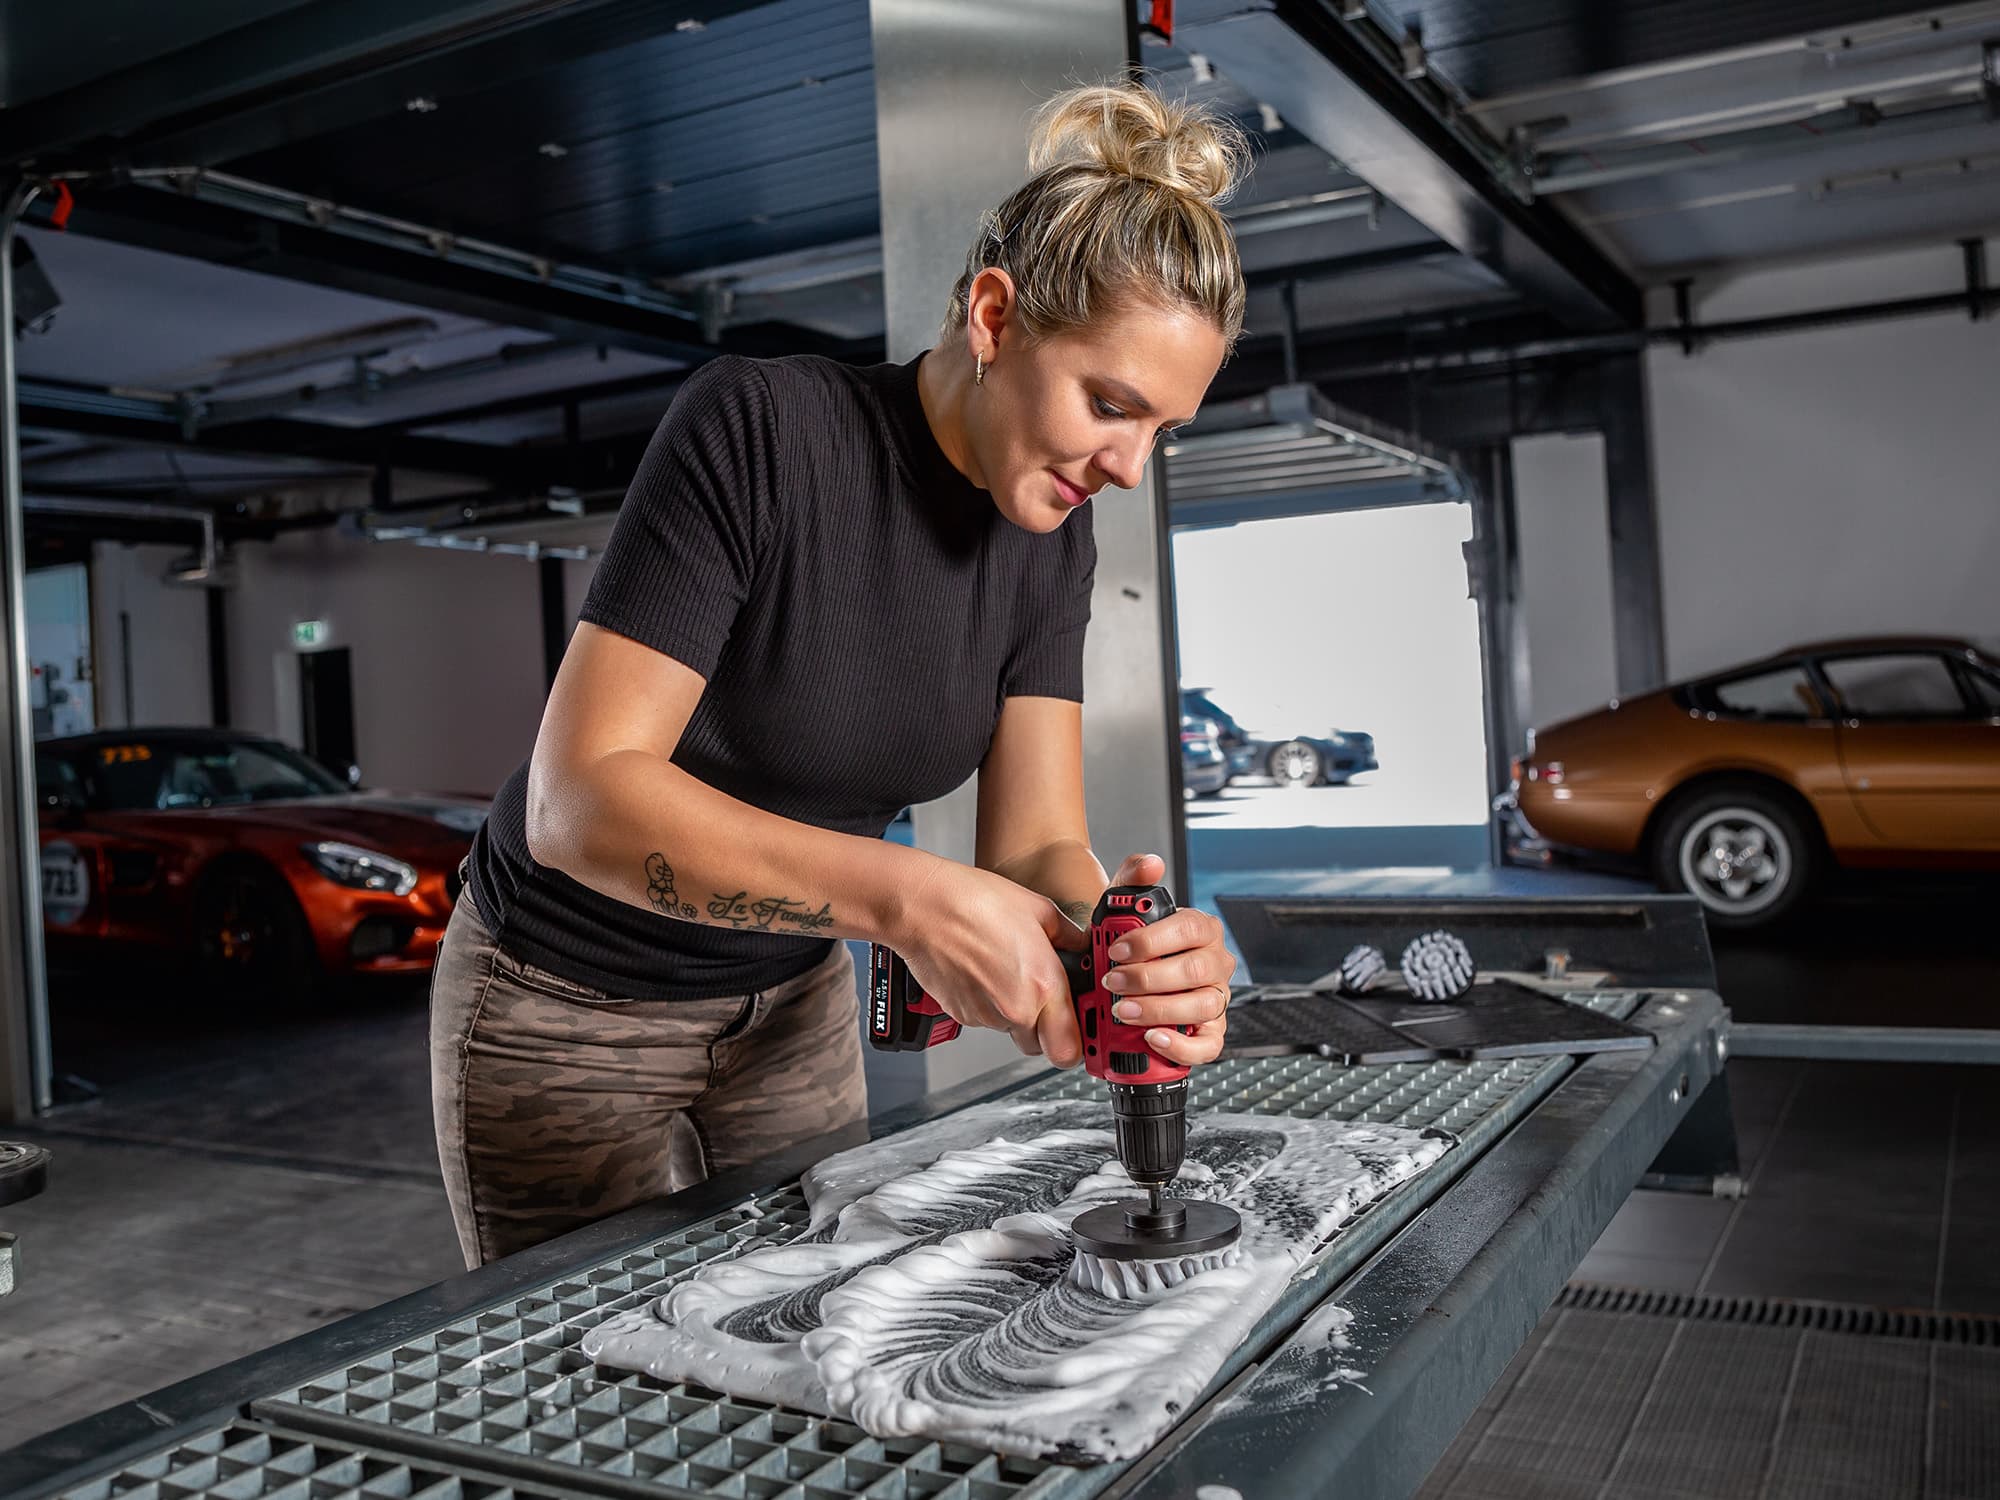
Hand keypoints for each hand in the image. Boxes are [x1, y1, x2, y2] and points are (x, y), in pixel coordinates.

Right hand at [892, 856, 1088, 1065]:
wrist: (924, 907)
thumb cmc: (976, 902)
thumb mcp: (1040, 910)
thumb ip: (1070, 937)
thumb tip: (1083, 946)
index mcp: (1044, 985)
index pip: (1070, 1050)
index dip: (1078, 1043)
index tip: (1079, 1027)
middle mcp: (1016, 1009)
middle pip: (1042, 1046)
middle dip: (1046, 1028)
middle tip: (1042, 997)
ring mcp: (986, 1016)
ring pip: (1012, 1031)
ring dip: (1015, 1013)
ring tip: (1004, 971)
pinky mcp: (961, 1015)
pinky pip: (986, 1020)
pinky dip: (988, 1004)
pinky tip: (984, 972)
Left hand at [1102, 852, 1234, 1064]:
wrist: (1123, 974)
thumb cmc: (1127, 942)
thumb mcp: (1123, 907)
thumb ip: (1132, 880)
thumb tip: (1151, 864)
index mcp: (1201, 929)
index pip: (1189, 928)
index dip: (1153, 941)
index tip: (1117, 950)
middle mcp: (1215, 963)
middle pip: (1195, 970)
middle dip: (1149, 978)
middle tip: (1113, 982)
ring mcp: (1216, 997)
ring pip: (1202, 1006)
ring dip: (1160, 1010)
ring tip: (1124, 1011)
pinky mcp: (1211, 1030)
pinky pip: (1209, 1043)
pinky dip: (1183, 1045)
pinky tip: (1155, 1038)